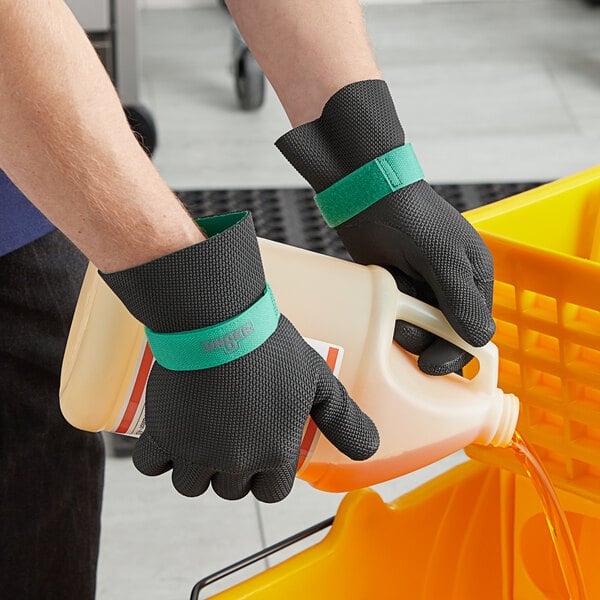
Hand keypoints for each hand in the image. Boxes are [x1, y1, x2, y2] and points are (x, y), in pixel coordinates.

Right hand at [101, 212, 378, 501]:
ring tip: (200, 435)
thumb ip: (344, 420)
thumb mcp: (318, 382)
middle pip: (230, 490)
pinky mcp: (161, 435)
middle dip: (232, 470)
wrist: (217, 320)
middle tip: (231, 435)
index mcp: (274, 454)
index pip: (272, 492)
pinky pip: (151, 467)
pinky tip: (168, 435)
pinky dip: (157, 456)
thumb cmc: (270, 348)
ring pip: (191, 484)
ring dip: (195, 467)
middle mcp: (234, 462)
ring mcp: (194, 452)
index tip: (261, 451)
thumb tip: (369, 451)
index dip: (268, 475)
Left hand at [335, 180, 494, 374]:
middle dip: (423, 338)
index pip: (474, 332)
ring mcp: (423, 290)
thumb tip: (478, 341)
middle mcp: (452, 289)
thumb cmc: (414, 219)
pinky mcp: (397, 289)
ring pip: (418, 331)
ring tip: (394, 294)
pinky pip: (397, 317)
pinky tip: (385, 294)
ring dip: (403, 323)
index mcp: (475, 281)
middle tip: (402, 328)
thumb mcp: (444, 260)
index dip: (454, 353)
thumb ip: (461, 301)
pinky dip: (390, 313)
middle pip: (444, 337)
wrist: (369, 197)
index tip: (430, 365)